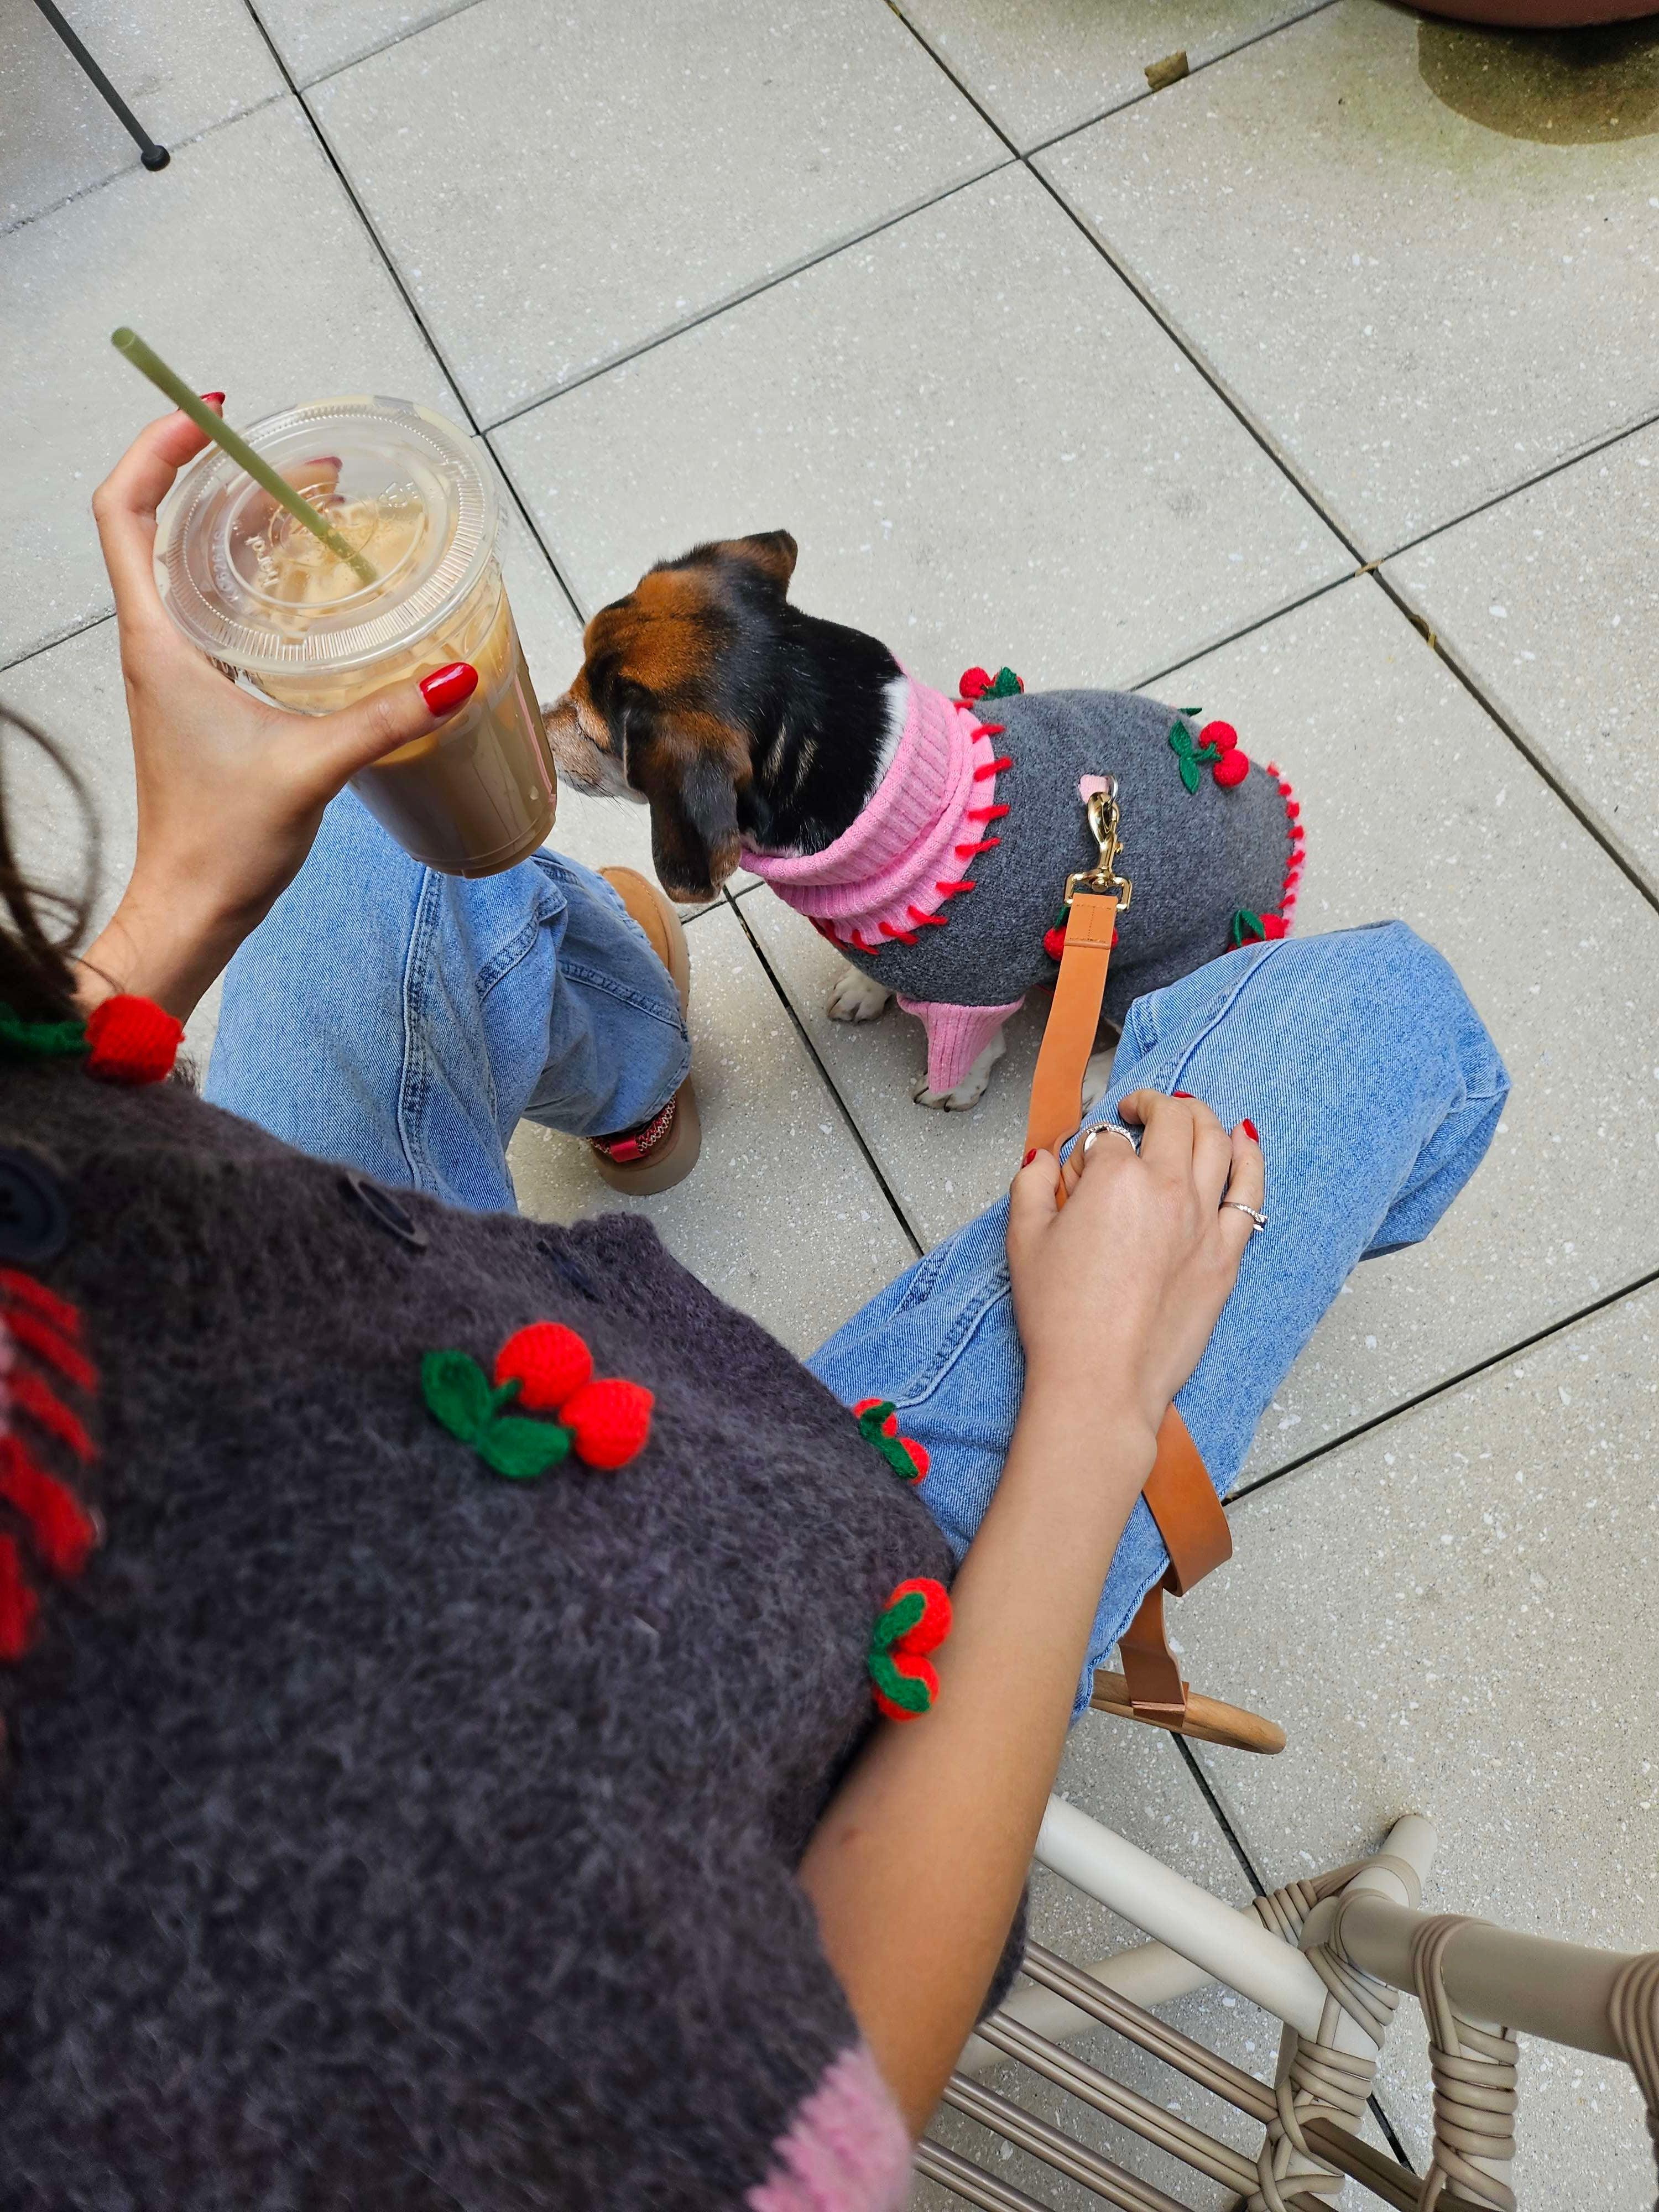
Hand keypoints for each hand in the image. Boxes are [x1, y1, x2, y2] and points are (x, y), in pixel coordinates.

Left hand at [81, 405, 473, 1020]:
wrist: (191, 910)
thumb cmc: (221, 843)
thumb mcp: (310, 769)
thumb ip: (385, 717)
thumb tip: (459, 674)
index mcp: (157, 642)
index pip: (125, 512)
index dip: (157, 450)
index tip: (213, 417)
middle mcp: (158, 645)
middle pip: (169, 527)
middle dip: (230, 478)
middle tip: (302, 460)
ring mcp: (178, 673)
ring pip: (198, 570)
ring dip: (247, 528)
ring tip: (316, 504)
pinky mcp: (204, 701)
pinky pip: (224, 615)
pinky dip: (260, 584)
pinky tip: (314, 591)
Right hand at [1006, 1092, 1263, 1443]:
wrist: (1101, 1381)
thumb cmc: (1061, 1318)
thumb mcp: (1024, 1240)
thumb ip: (1031, 1184)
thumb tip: (1043, 1160)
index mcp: (1115, 1178)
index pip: (1107, 1138)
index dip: (1088, 1151)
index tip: (1078, 1175)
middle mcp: (1167, 1188)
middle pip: (1173, 1119)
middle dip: (1152, 1105)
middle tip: (1137, 1111)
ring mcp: (1203, 1220)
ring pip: (1217, 1141)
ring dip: (1199, 1117)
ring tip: (1185, 1115)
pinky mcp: (1226, 1254)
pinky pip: (1250, 1190)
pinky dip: (1249, 1156)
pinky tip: (1243, 1139)